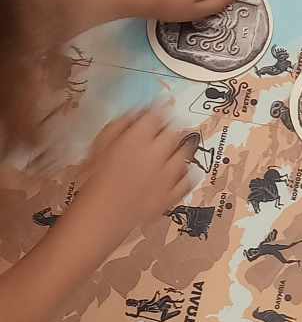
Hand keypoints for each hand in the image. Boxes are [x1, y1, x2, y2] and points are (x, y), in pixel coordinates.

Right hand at [76, 109, 197, 247]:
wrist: (102, 214)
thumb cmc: (94, 177)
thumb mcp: (100, 143)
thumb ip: (119, 125)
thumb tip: (135, 113)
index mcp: (138, 137)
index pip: (157, 114)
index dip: (160, 108)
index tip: (159, 107)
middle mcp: (158, 153)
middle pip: (174, 132)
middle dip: (173, 126)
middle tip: (170, 125)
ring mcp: (168, 175)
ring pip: (185, 154)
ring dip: (183, 146)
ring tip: (178, 145)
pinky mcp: (171, 195)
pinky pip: (187, 181)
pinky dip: (187, 174)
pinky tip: (184, 171)